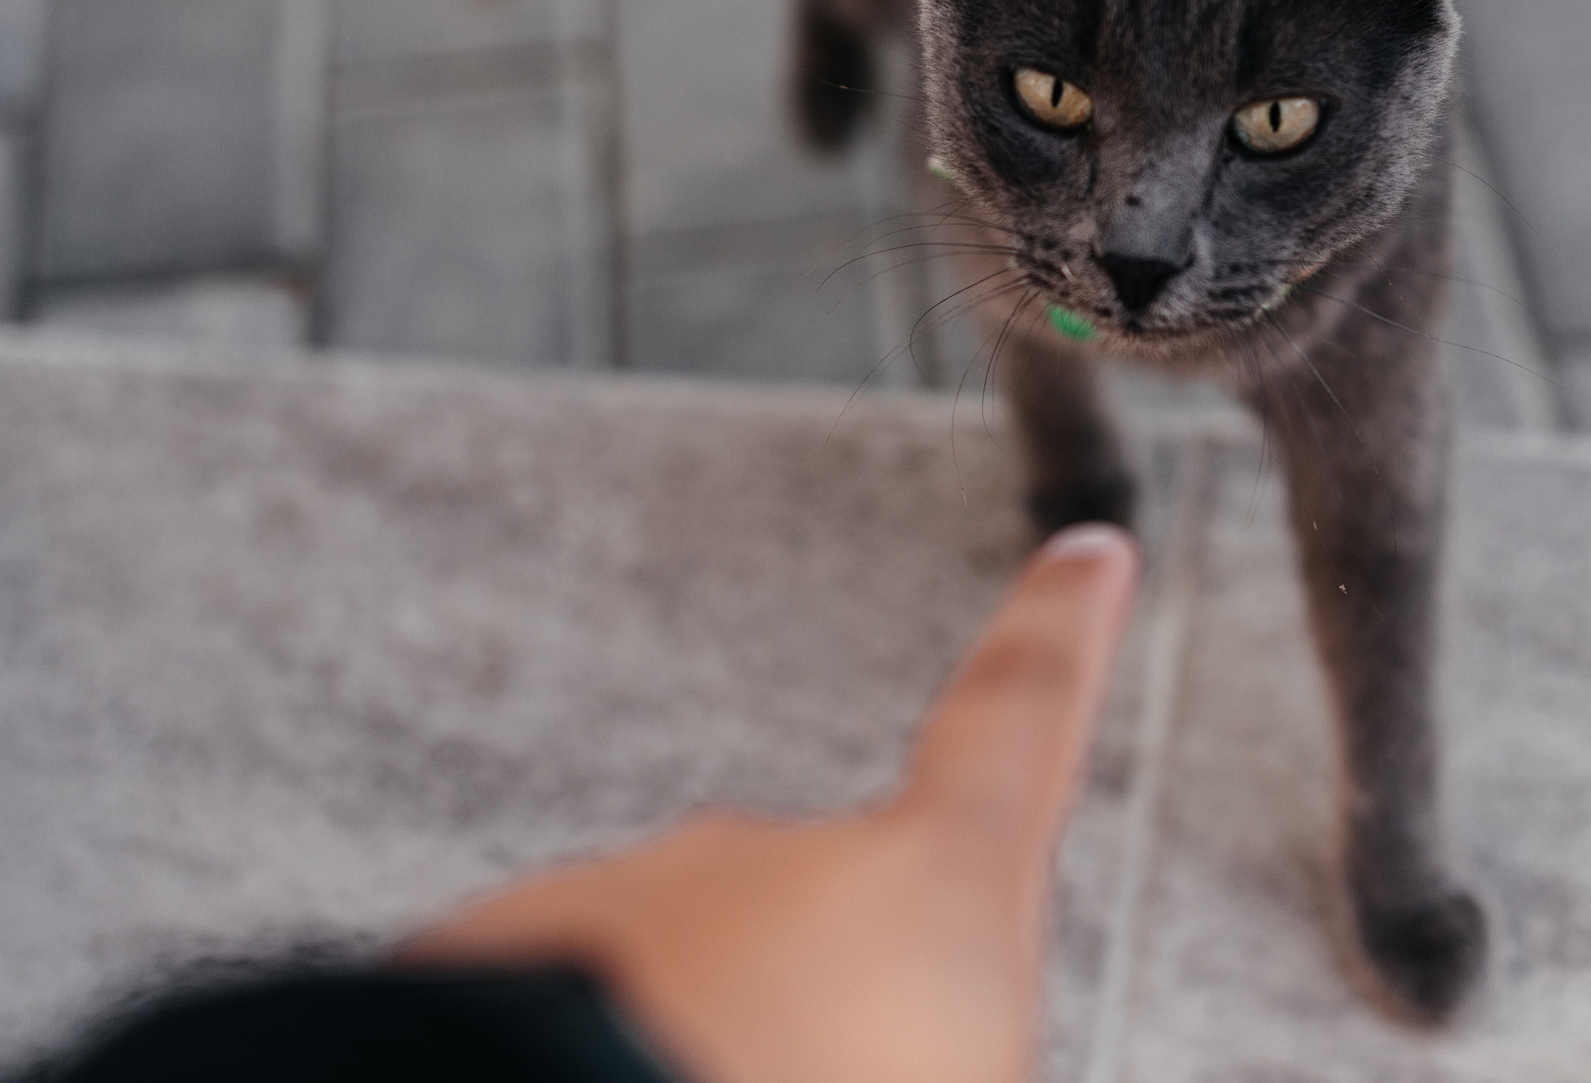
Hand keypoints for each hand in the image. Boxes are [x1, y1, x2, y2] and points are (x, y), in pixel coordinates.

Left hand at [405, 523, 1140, 1082]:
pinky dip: (595, 1062)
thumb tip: (936, 1018)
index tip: (1083, 558)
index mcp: (930, 889)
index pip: (1023, 719)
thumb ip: (958, 1021)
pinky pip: (572, 1014)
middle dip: (823, 1025)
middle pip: (835, 925)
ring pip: (690, 982)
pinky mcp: (507, 942)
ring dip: (699, 1059)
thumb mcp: (966, 1065)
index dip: (1061, 633)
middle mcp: (780, 856)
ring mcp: (638, 891)